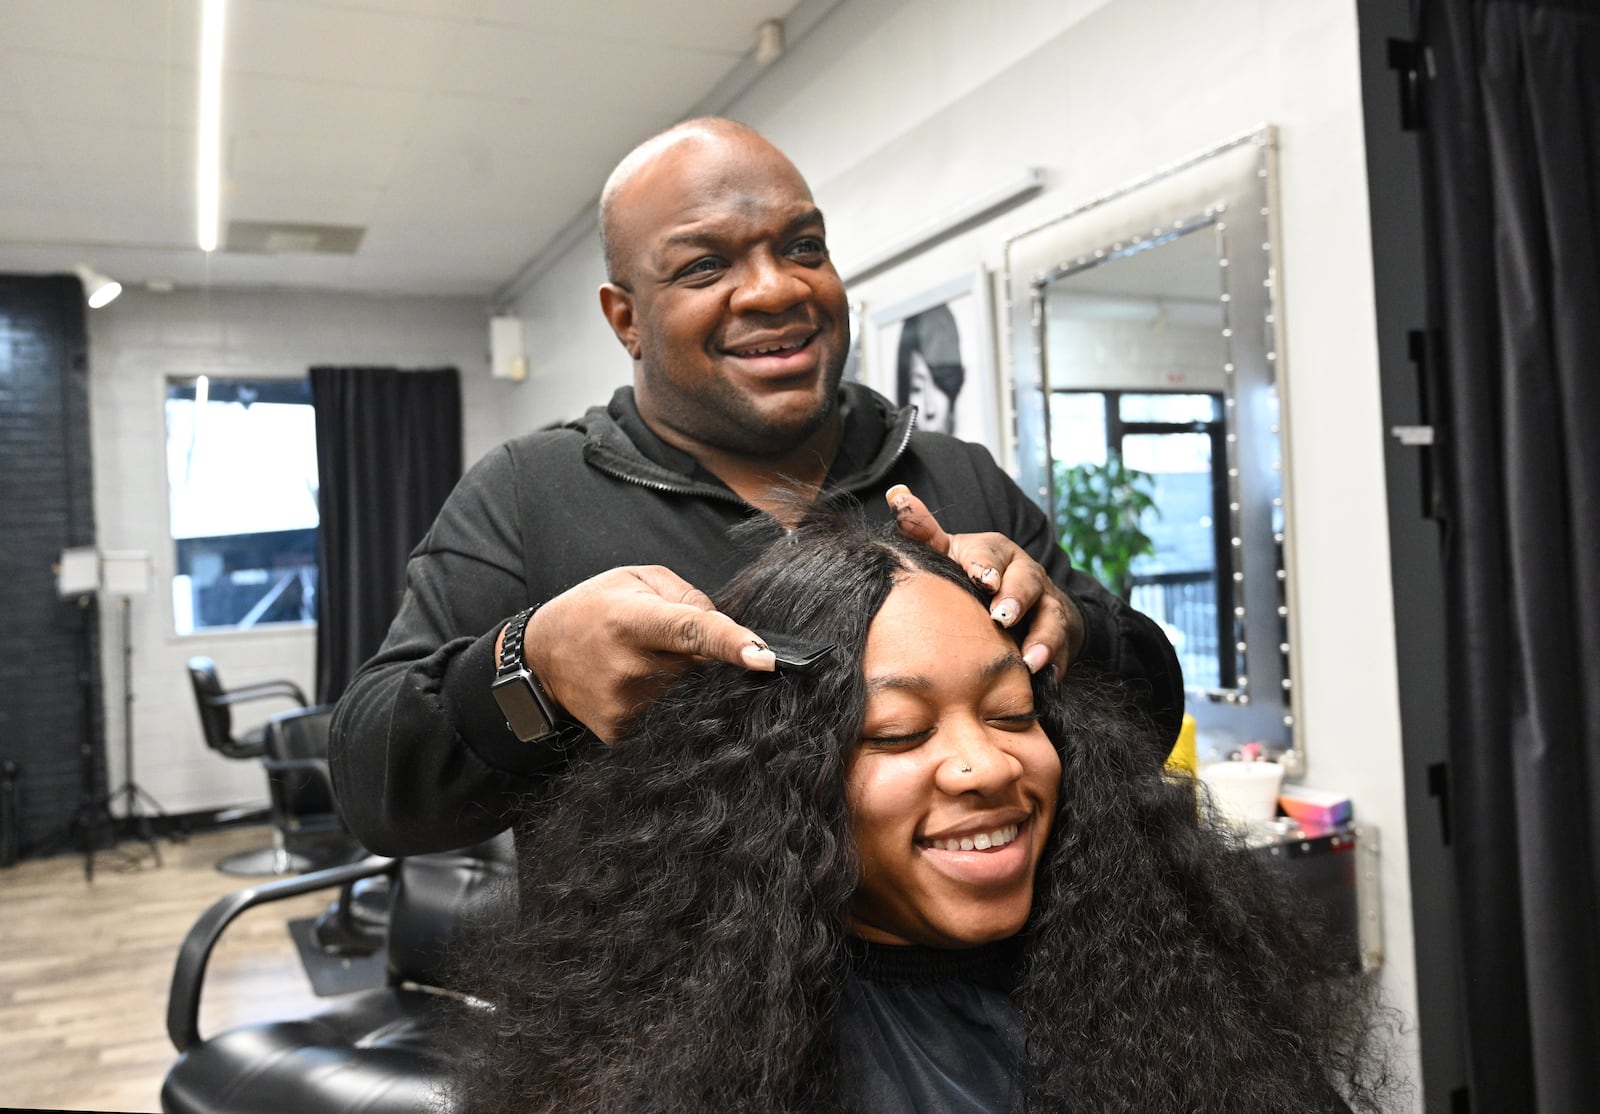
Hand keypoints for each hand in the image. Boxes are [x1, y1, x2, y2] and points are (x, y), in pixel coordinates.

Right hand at [505, 566, 774, 743]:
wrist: (541, 657)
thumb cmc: (593, 608)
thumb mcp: (635, 579)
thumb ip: (687, 596)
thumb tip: (726, 626)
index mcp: (632, 621)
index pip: (691, 632)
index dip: (732, 644)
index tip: (765, 658)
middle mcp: (629, 667)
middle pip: (699, 666)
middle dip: (702, 655)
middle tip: (668, 642)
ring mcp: (625, 706)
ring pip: (689, 695)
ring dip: (684, 679)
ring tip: (645, 660)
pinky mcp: (620, 732)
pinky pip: (669, 716)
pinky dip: (667, 700)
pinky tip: (638, 684)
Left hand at [887, 484, 1083, 674]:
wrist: (1023, 598)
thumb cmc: (974, 575)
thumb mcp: (950, 552)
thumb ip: (923, 531)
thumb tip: (895, 494)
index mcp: (996, 552)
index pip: (991, 553)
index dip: (985, 565)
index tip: (980, 579)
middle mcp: (1026, 572)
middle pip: (1027, 581)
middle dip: (1016, 599)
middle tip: (1002, 619)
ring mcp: (1047, 602)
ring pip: (1051, 616)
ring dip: (1042, 638)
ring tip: (1030, 660)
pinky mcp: (1061, 632)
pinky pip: (1063, 646)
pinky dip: (1056, 661)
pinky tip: (1048, 677)